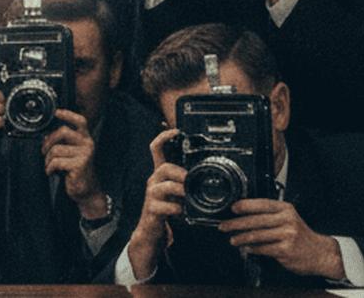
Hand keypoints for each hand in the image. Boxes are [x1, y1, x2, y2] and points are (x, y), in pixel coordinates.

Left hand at [43, 110, 104, 217]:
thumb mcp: (69, 153)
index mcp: (85, 139)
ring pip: (55, 149)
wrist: (86, 190)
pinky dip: (49, 168)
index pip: (80, 121)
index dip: (68, 114)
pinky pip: (56, 162)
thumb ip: (61, 142)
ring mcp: (85, 154)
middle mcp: (87, 144)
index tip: (56, 112)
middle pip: (62, 131)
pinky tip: (52, 172)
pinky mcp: (80, 165)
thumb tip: (45, 134)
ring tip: (50, 166)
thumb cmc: (75, 171)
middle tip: (44, 151)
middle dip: (48, 141)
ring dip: (47, 159)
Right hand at [128, 129, 185, 281]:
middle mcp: (154, 181)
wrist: (153, 232)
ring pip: (164, 185)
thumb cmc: (168, 211)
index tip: (175, 130)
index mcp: (161, 174)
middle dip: (181, 173)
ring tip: (188, 198)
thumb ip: (188, 185)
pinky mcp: (152, 209)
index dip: (164, 137)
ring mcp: (151, 194)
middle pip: (164, 167)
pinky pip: (166, 205)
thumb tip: (212, 180)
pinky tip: (182, 214)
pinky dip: (178, 210)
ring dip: (180, 191)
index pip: (156, 149)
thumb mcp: (179, 194)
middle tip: (191, 182)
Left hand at [219, 198, 344, 279]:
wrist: (320, 254)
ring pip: (256, 235)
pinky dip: (252, 249)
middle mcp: (287, 220)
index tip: (231, 208)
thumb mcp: (288, 219)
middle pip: (255, 220)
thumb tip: (241, 214)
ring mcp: (287, 235)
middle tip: (224, 226)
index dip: (244, 205)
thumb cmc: (300, 235)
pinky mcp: (286, 250)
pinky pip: (263, 248)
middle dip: (235, 223)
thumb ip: (269, 215)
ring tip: (233, 239)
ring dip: (241, 238)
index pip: (261, 204)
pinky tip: (246, 249)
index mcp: (285, 209)